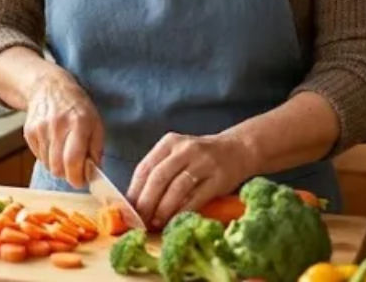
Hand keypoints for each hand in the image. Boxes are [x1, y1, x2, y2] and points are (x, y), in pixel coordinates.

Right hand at [23, 72, 103, 188]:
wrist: (49, 87)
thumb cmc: (77, 107)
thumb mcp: (96, 123)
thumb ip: (96, 149)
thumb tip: (94, 172)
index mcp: (78, 123)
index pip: (73, 160)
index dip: (77, 177)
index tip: (82, 181)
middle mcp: (57, 125)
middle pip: (58, 167)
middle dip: (68, 175)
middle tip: (74, 170)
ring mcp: (40, 128)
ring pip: (48, 165)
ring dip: (58, 166)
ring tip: (64, 152)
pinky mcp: (29, 132)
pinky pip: (39, 157)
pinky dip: (47, 158)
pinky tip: (54, 145)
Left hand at [127, 132, 249, 228]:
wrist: (237, 150)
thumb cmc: (199, 158)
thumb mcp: (177, 155)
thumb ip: (158, 172)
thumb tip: (136, 203)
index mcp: (169, 142)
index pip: (145, 167)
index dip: (134, 191)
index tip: (127, 210)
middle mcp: (185, 149)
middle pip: (159, 177)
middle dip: (146, 202)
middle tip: (139, 221)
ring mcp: (203, 162)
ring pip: (177, 188)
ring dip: (164, 209)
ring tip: (155, 223)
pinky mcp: (219, 178)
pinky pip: (197, 197)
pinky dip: (183, 211)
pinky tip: (175, 221)